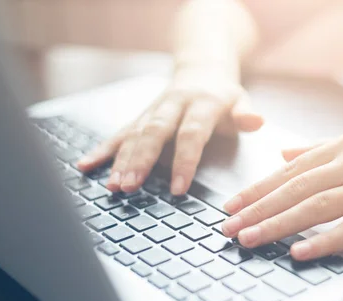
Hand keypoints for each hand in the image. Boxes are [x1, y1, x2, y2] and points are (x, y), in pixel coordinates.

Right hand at [77, 68, 263, 193]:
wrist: (201, 70)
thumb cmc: (223, 95)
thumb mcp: (240, 100)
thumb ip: (245, 114)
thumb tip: (256, 121)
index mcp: (201, 104)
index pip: (191, 133)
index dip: (184, 160)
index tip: (179, 188)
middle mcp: (173, 105)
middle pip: (154, 132)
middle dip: (141, 160)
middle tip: (130, 185)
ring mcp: (153, 110)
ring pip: (134, 134)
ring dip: (120, 160)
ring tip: (112, 185)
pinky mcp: (140, 116)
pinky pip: (119, 132)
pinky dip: (102, 149)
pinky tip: (86, 165)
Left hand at [221, 131, 342, 259]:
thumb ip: (321, 149)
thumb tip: (284, 154)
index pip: (289, 171)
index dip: (257, 190)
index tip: (231, 206)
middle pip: (294, 189)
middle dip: (256, 210)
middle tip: (227, 229)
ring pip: (315, 207)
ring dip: (278, 225)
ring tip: (250, 240)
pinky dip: (324, 241)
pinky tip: (300, 252)